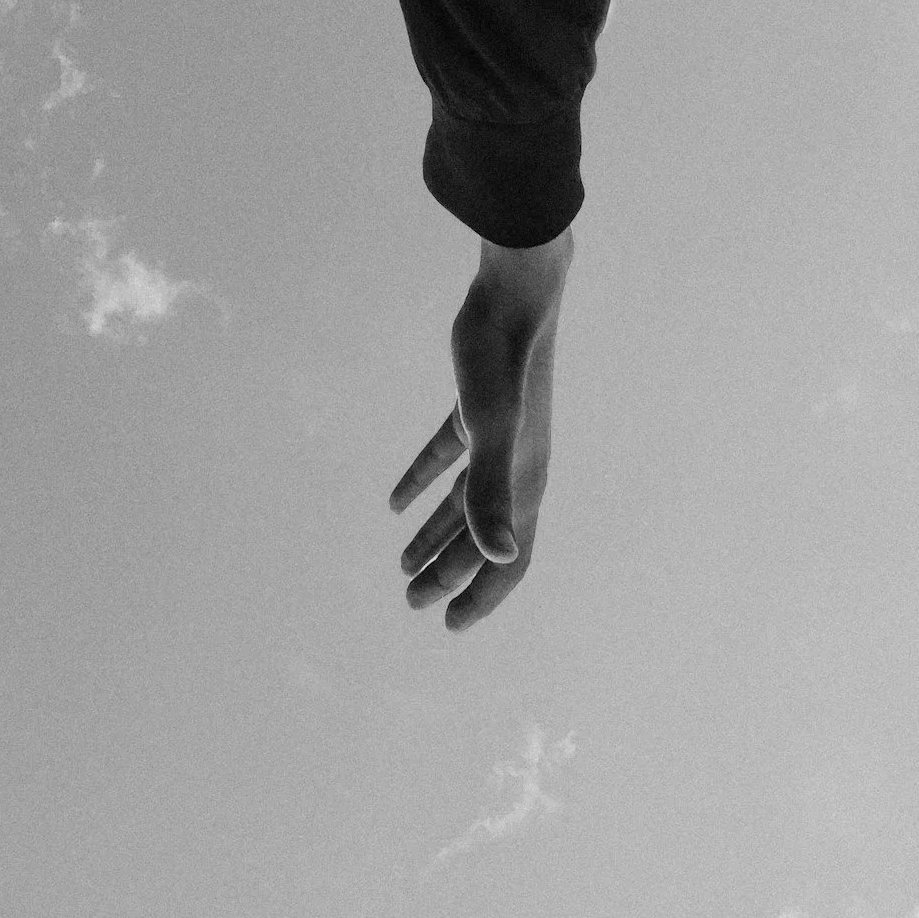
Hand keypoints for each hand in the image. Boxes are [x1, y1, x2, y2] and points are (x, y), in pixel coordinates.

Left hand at [390, 228, 573, 632]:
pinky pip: (449, 460)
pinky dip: (422, 483)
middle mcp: (518, 469)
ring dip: (434, 536)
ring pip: (464, 504)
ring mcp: (500, 439)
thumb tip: (501, 556)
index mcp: (524, 484)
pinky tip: (393, 503)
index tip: (448, 625)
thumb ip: (492, 495)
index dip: (480, 596)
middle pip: (481, 539)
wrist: (515, 292)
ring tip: (401, 565)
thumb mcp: (492, 431)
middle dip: (447, 575)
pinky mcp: (477, 409)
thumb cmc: (503, 359)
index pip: (509, 561)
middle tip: (409, 600)